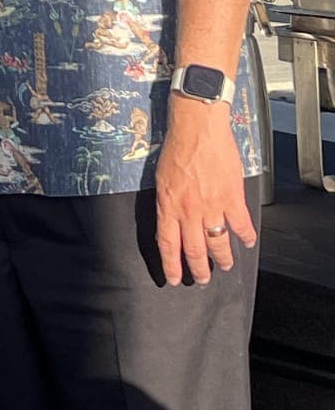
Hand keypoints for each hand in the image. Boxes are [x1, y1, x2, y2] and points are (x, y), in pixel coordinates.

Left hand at [154, 96, 256, 284]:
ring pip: (218, 243)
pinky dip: (245, 236)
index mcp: (168, 206)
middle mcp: (189, 211)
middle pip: (194, 250)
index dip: (171, 265)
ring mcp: (212, 206)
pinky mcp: (232, 197)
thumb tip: (169, 220)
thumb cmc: (176, 147)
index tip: (173, 278)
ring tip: (225, 266)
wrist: (197, 128)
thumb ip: (166, 202)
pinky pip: (241, 224)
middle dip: (198, 270)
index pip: (167, 244)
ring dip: (223, 258)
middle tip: (202, 280)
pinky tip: (247, 242)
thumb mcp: (161, 179)